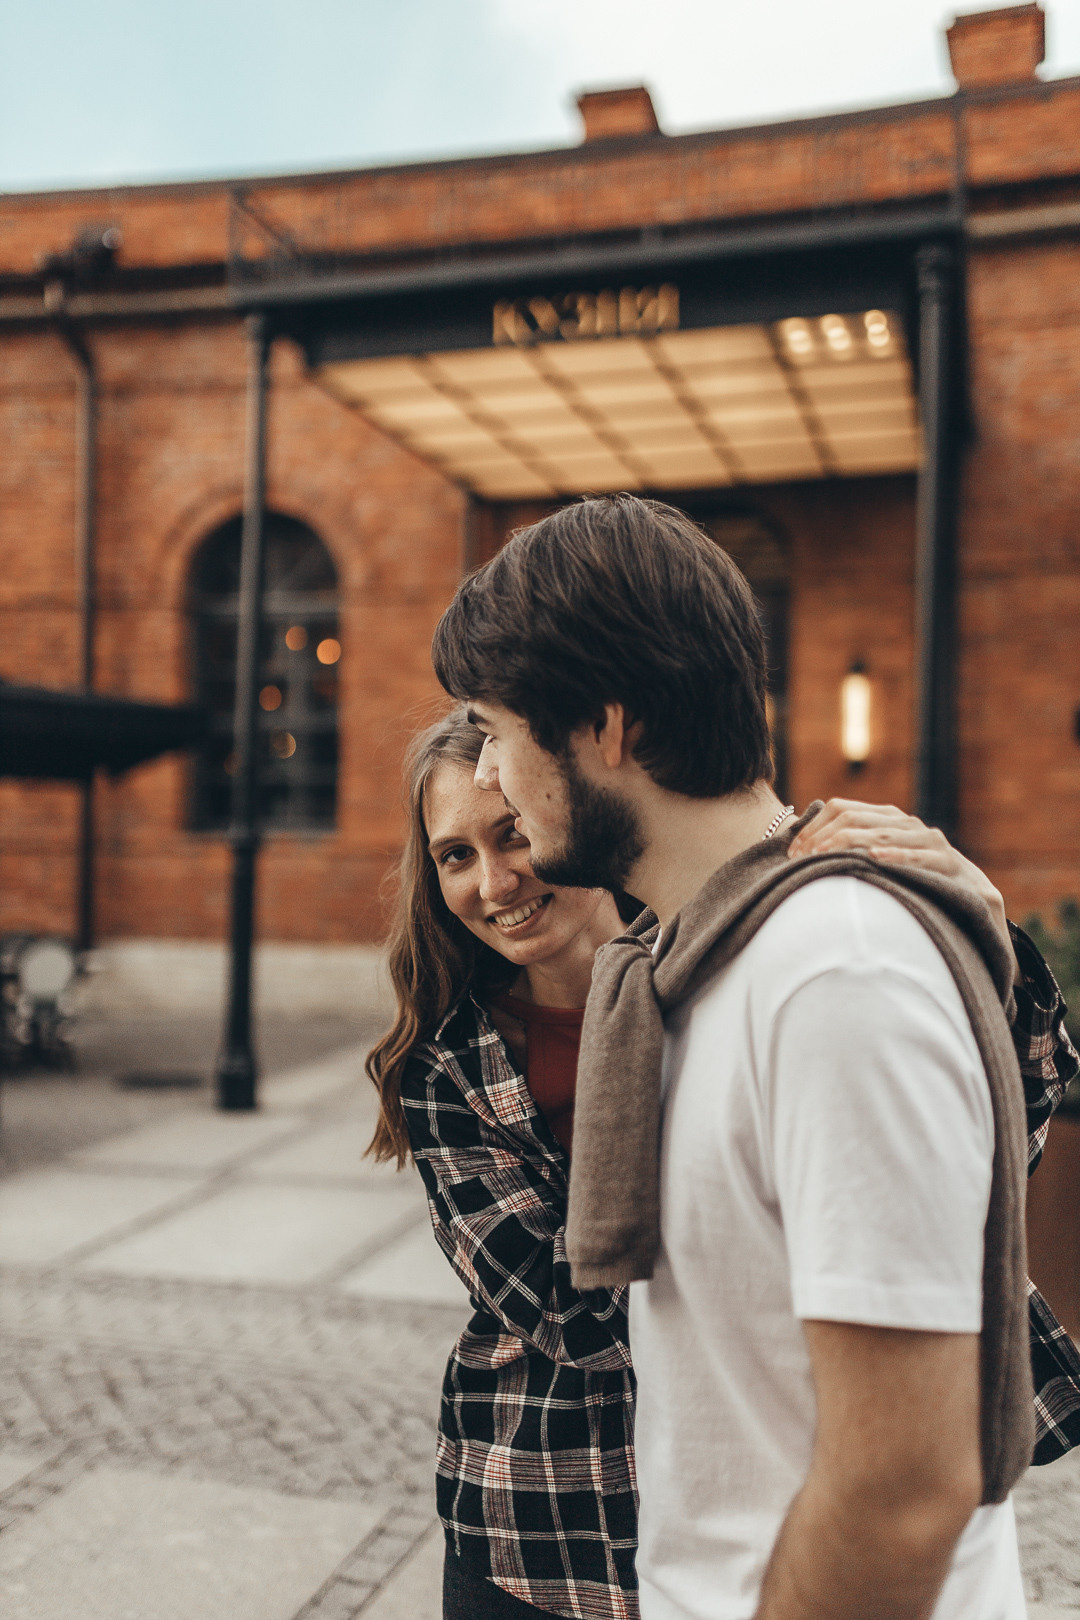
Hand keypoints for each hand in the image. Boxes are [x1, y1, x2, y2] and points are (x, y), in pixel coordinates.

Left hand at [788, 800, 1016, 980]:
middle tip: (800, 860)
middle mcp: (907, 824)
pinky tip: (874, 860)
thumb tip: (797, 860)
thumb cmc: (916, 892)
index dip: (813, 826)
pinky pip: (920, 856)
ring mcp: (930, 841)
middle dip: (824, 836)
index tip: (791, 852)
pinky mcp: (949, 864)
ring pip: (883, 832)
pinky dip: (896, 856)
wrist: (975, 907)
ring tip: (824, 856)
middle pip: (856, 817)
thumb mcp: (879, 873)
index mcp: (887, 821)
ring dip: (849, 843)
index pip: (842, 808)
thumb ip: (848, 860)